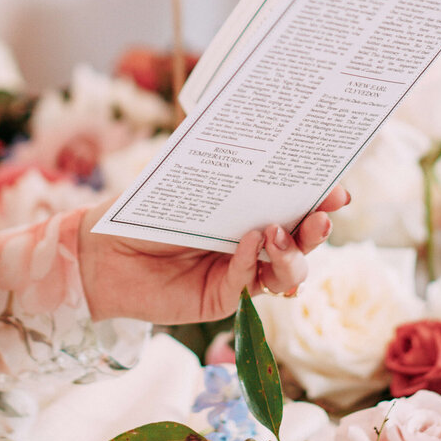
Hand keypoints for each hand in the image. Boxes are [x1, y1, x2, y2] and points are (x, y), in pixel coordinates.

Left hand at [76, 190, 348, 323]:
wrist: (101, 254)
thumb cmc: (143, 210)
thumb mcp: (189, 184)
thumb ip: (225, 175)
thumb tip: (261, 141)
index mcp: (248, 210)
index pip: (293, 204)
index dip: (320, 198)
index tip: (338, 190)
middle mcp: (251, 242)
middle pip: (300, 240)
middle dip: (316, 228)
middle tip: (323, 215)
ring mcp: (240, 272)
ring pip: (287, 271)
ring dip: (292, 253)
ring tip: (277, 234)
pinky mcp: (222, 299)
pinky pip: (249, 283)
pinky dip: (253, 263)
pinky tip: (250, 244)